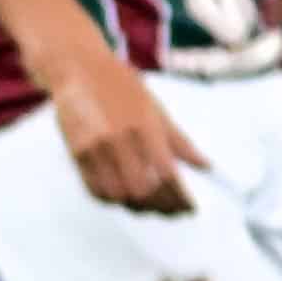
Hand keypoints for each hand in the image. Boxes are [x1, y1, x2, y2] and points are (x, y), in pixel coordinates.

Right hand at [46, 50, 207, 214]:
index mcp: (145, 127)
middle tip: (173, 210)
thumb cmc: (122, 86)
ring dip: (137, 206)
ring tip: (152, 206)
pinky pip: (95, 189)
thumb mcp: (157, 108)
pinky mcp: (76, 153)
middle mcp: (119, 140)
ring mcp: (95, 148)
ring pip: (118, 194)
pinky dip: (113, 199)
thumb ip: (179, 140)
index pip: (167, 174)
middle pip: (143, 190)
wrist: (79, 69)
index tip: (190, 208)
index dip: (180, 197)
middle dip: (161, 206)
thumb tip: (206, 166)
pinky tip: (126, 198)